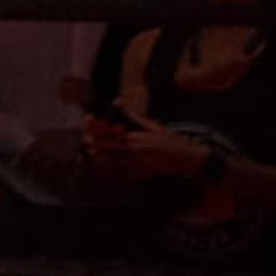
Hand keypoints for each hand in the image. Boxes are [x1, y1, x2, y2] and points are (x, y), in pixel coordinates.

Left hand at [91, 118, 211, 178]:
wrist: (190, 159)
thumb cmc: (174, 140)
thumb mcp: (155, 125)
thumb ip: (134, 115)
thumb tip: (118, 102)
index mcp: (137, 137)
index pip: (110, 131)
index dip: (96, 126)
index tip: (87, 121)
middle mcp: (134, 151)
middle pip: (107, 146)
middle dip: (94, 141)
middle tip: (85, 138)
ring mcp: (137, 163)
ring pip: (111, 160)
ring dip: (100, 155)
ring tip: (91, 150)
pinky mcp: (141, 173)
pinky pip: (123, 170)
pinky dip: (114, 166)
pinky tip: (108, 163)